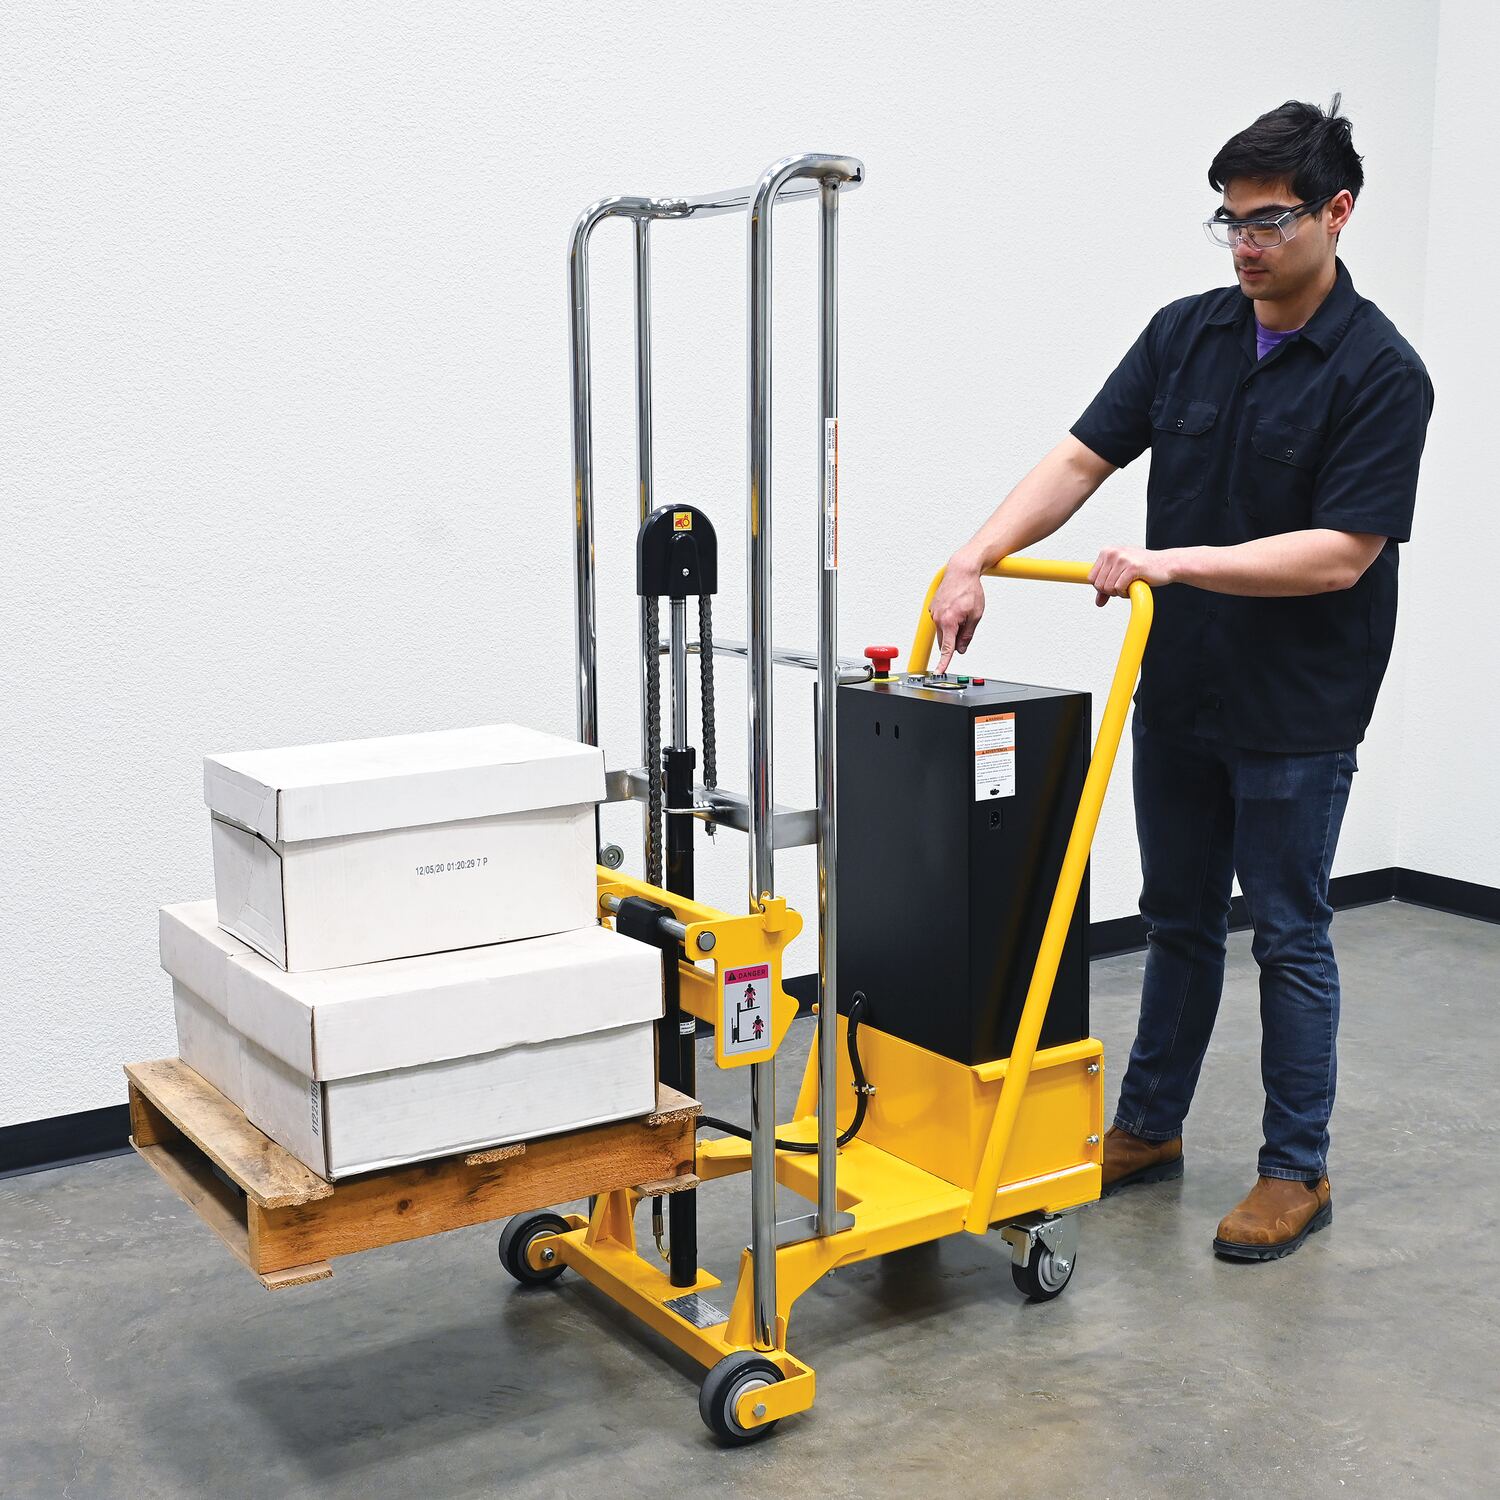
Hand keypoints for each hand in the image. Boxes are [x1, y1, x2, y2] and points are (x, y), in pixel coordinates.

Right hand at [930, 553, 988, 671]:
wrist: (961, 570)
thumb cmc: (969, 589)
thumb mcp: (976, 615)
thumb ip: (967, 635)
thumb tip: (961, 649)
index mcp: (949, 622)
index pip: (946, 649)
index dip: (943, 663)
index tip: (939, 672)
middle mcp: (938, 618)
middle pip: (944, 641)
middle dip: (954, 640)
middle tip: (966, 626)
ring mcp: (933, 613)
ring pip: (942, 631)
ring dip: (951, 629)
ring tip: (963, 611)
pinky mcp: (932, 608)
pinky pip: (939, 621)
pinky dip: (947, 620)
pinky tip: (956, 608)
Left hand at [1088, 545, 1177, 606]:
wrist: (1167, 564)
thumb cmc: (1143, 567)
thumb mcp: (1121, 573)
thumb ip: (1107, 586)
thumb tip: (1098, 602)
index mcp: (1107, 551)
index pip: (1091, 577)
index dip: (1101, 587)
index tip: (1112, 586)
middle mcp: (1113, 553)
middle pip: (1098, 584)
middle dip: (1110, 591)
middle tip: (1123, 586)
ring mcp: (1123, 559)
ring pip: (1108, 588)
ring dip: (1119, 592)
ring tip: (1129, 584)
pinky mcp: (1132, 568)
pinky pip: (1119, 589)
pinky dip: (1125, 593)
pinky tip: (1134, 586)